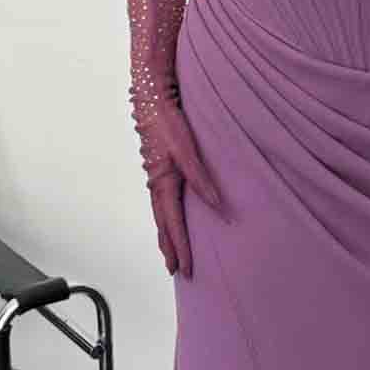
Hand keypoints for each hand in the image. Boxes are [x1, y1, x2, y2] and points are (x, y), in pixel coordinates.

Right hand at [143, 104, 223, 278]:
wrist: (150, 98)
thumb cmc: (168, 122)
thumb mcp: (188, 150)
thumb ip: (202, 179)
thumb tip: (219, 206)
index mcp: (163, 184)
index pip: (173, 226)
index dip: (181, 249)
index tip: (187, 269)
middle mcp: (156, 185)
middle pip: (163, 226)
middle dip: (170, 249)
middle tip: (176, 270)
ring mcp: (154, 178)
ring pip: (159, 216)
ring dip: (165, 236)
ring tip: (170, 253)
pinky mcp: (157, 170)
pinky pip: (160, 203)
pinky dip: (164, 219)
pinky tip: (168, 219)